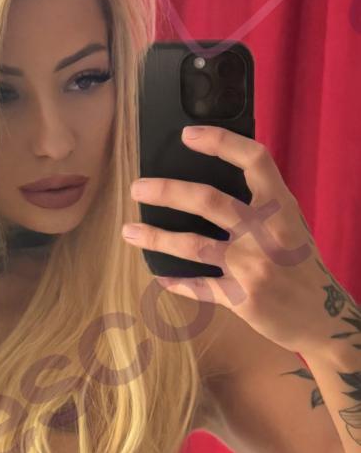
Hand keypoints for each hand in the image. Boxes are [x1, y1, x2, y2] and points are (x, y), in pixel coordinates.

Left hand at [122, 126, 349, 354]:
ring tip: (129, 231)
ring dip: (155, 237)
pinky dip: (176, 281)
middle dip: (167, 191)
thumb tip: (209, 190)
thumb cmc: (302, 267)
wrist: (324, 317)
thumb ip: (261, 207)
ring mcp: (252, 266)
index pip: (254, 160)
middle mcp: (266, 232)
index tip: (188, 135)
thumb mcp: (292, 227)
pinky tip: (158, 275)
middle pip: (209, 200)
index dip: (221, 143)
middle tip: (138, 188)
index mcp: (282, 207)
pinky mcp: (241, 297)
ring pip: (193, 245)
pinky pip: (199, 286)